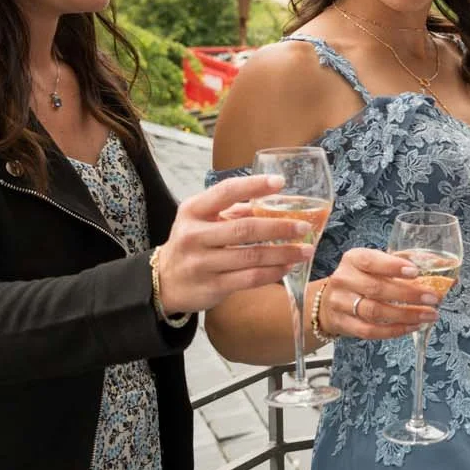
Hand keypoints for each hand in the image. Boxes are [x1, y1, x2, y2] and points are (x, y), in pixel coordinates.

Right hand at [156, 173, 317, 314]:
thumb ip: (233, 211)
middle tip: (304, 226)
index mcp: (193, 211)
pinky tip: (288, 267)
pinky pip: (250, 278)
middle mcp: (195, 235)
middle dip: (279, 227)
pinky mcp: (212, 286)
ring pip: (251, 256)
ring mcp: (202, 263)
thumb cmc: (192, 243)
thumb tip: (273, 201)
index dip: (254, 186)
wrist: (164, 281)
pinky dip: (273, 272)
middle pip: (245, 229)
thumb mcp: (202, 220)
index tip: (280, 182)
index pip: (226, 192)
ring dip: (283, 253)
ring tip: (306, 250)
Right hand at [315, 247, 442, 341]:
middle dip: (408, 294)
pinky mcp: (343, 324)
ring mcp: (341, 304)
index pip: (370, 261)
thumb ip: (398, 264)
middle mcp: (344, 280)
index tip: (416, 271)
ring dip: (406, 315)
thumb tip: (436, 265)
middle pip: (376, 289)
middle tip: (432, 298)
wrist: (328, 301)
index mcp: (353, 259)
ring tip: (429, 315)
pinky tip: (412, 326)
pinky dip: (394, 330)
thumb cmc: (360, 279)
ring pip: (375, 312)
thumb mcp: (373, 264)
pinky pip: (370, 331)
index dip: (393, 266)